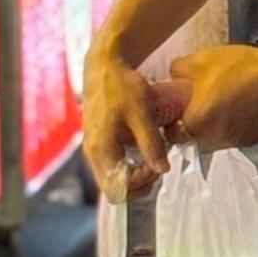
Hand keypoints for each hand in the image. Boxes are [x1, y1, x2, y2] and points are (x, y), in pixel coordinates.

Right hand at [83, 49, 180, 196]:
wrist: (105, 66)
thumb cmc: (122, 87)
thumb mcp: (141, 114)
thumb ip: (151, 144)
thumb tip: (163, 170)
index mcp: (101, 149)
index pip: (116, 190)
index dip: (139, 185)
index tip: (156, 166)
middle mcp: (94, 153)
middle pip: (114, 188)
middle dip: (139, 183)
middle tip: (159, 164)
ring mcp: (96, 148)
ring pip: (115, 177)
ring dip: (137, 174)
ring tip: (155, 157)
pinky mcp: (101, 141)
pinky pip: (115, 164)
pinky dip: (132, 164)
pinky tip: (147, 149)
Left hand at [166, 40, 257, 157]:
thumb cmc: (240, 68)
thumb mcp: (200, 59)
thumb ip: (176, 70)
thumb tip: (173, 77)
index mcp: (195, 123)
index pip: (171, 135)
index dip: (172, 121)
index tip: (177, 109)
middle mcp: (213, 139)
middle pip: (193, 139)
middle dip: (193, 124)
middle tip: (200, 104)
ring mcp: (234, 142)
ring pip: (214, 139)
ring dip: (213, 127)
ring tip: (222, 103)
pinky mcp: (251, 140)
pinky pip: (233, 137)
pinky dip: (233, 126)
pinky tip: (239, 108)